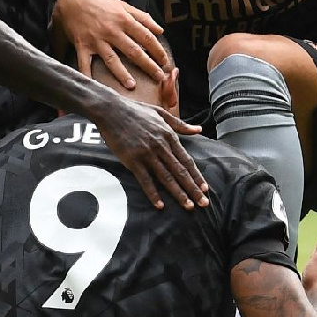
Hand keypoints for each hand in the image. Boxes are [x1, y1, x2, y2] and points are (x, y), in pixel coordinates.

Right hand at [57, 0, 167, 86]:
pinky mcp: (82, 46)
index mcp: (124, 20)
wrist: (72, 0)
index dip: (158, 50)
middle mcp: (112, 31)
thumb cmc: (99, 3)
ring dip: (122, 73)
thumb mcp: (122, 5)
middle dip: (148, 65)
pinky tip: (93, 87)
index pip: (146, 37)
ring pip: (112, 59)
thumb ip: (142, 17)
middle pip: (133, 51)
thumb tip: (160, 30)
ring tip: (132, 85)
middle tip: (158, 77)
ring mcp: (97, 40)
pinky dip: (87, 75)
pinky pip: (84, 63)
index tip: (165, 61)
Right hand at [95, 89, 208, 210]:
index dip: (197, 176)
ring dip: (178, 194)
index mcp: (168, 136)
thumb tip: (199, 129)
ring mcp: (146, 154)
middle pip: (180, 172)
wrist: (111, 109)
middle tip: (204, 203)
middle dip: (193, 189)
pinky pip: (145, 180)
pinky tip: (160, 205)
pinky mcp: (132, 160)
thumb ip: (180, 124)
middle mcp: (160, 146)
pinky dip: (153, 193)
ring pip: (166, 178)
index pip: (186, 160)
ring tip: (188, 206)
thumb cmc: (135, 110)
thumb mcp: (161, 113)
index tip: (205, 188)